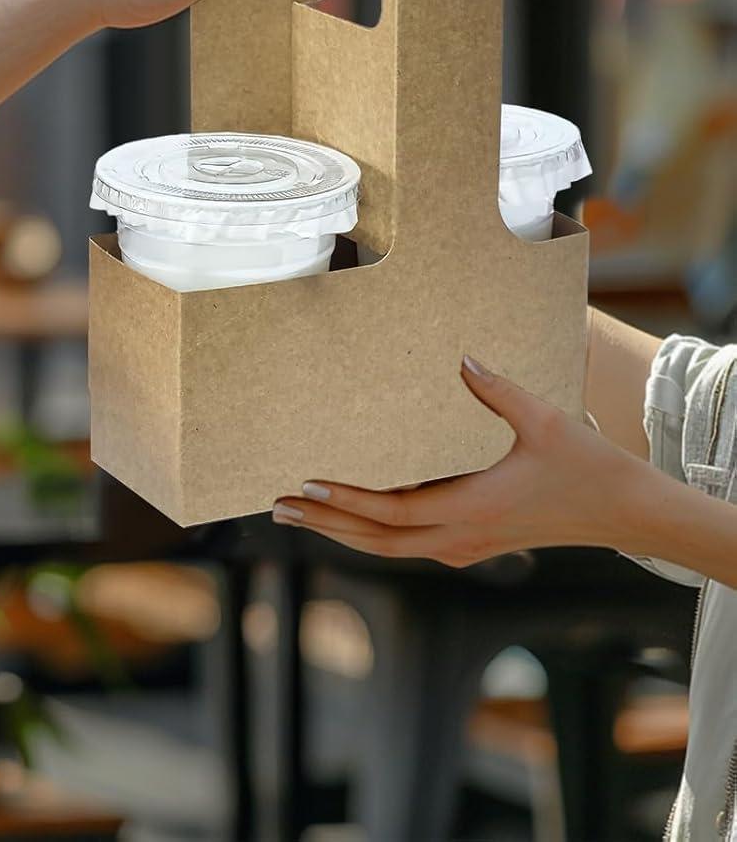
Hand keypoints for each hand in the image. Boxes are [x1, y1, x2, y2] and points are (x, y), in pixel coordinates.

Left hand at [271, 356, 659, 567]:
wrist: (630, 515)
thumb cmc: (590, 467)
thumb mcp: (546, 421)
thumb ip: (499, 390)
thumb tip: (462, 358)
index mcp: (474, 509)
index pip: (394, 513)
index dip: (347, 502)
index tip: (307, 487)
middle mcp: (464, 537)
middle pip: (379, 542)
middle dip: (325, 524)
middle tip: (278, 506)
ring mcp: (469, 546)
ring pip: (393, 549)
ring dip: (344, 531)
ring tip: (301, 514)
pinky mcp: (475, 544)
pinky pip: (412, 545)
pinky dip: (375, 534)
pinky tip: (353, 519)